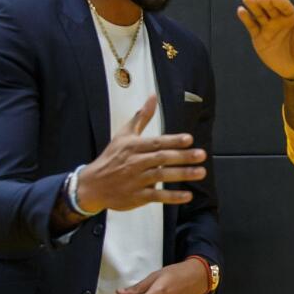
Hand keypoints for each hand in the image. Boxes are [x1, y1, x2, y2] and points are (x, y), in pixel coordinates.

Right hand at [77, 95, 207, 212]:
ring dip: (182, 174)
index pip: (156, 142)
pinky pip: (157, 196)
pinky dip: (172, 197)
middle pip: (162, 158)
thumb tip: (153, 97)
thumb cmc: (111, 157)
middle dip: (182, 156)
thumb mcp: (124, 135)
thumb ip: (142, 117)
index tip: (189, 139)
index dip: (173, 140)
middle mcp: (135, 162)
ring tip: (200, 172)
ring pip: (161, 176)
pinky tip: (187, 196)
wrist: (92, 185)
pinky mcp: (137, 196)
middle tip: (201, 155)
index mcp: (133, 147)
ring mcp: (136, 180)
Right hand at [237, 0, 293, 79]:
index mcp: (293, 16)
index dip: (280, 1)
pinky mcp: (259, 36)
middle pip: (270, 7)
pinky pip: (252, 26)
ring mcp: (268, 27)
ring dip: (253, 6)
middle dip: (265, 1)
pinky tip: (241, 11)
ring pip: (259, 14)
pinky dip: (246, 18)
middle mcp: (279, 19)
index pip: (285, 6)